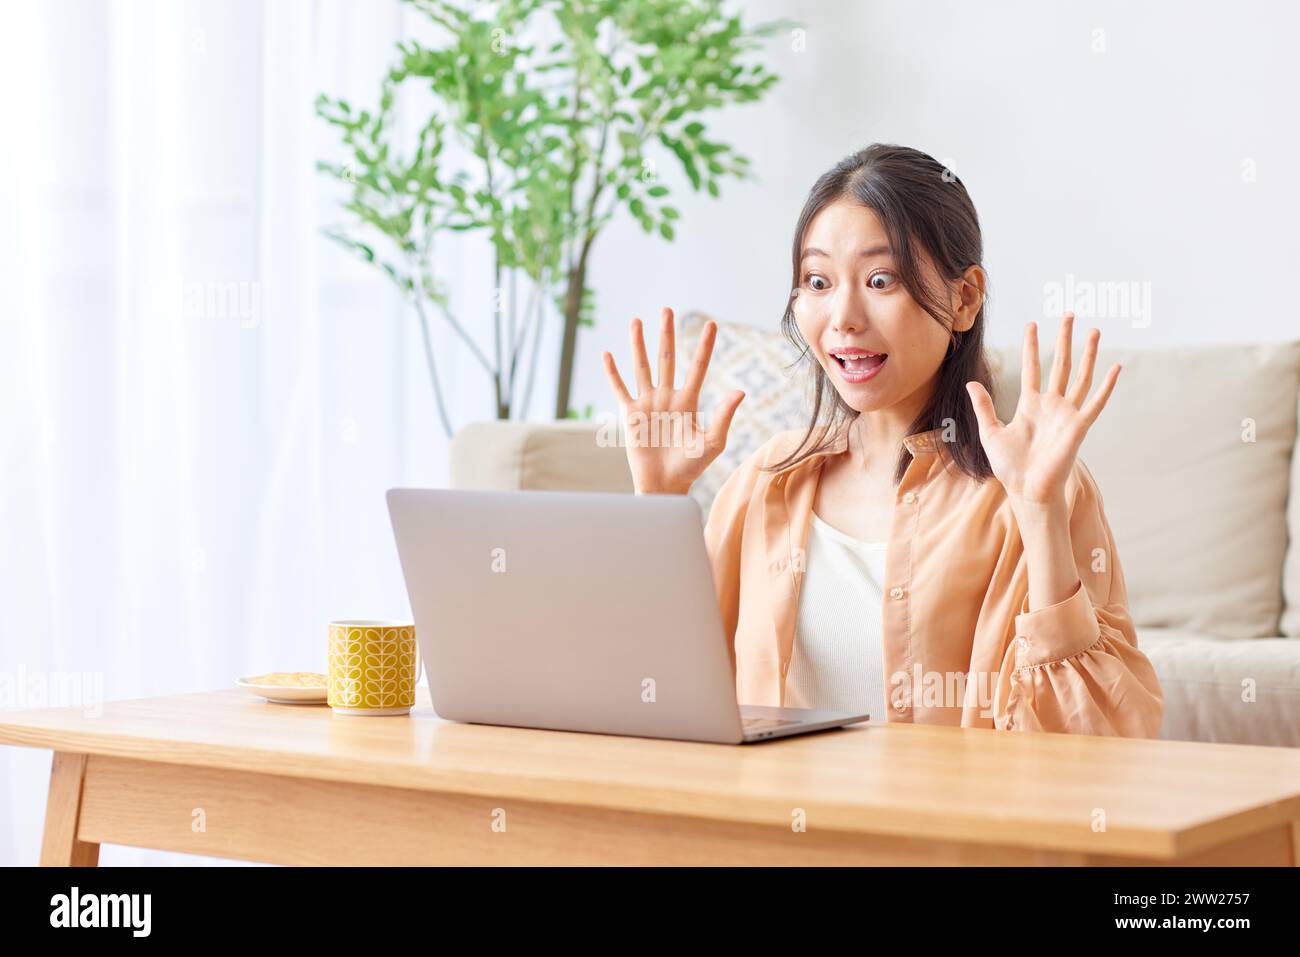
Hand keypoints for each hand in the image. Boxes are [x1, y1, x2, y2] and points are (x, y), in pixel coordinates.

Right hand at [602, 307, 744, 494]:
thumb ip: (724, 416)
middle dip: (667, 334)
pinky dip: (613, 372)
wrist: (665, 484)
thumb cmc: (691, 467)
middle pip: (667, 358)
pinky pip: (620, 388)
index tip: (712, 324)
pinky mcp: (630, 414)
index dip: (704, 346)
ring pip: (642, 366)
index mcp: (689, 401)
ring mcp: (647, 403)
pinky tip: (608, 354)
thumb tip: (740, 391)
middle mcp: (667, 396)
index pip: (698, 366)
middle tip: (667, 310)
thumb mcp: (713, 442)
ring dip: (639, 344)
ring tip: (637, 320)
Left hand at [965, 313, 1119, 507]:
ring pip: (1080, 377)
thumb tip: (971, 383)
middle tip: (1069, 314)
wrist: (1027, 490)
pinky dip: (1107, 386)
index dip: (1032, 346)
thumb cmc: (1010, 467)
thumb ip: (984, 407)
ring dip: (1088, 354)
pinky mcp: (1079, 426)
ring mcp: (1067, 414)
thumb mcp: (990, 432)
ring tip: (1094, 331)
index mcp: (1030, 405)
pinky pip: (1096, 403)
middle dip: (1063, 340)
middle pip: (1060, 364)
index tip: (1032, 324)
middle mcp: (1051, 405)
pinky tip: (1115, 367)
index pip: (1032, 368)